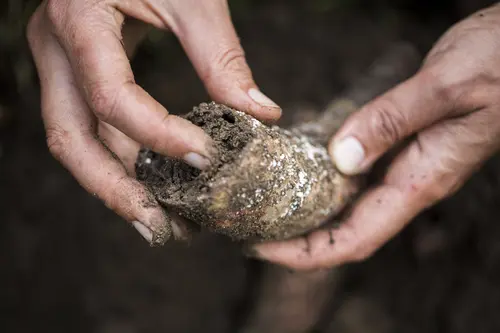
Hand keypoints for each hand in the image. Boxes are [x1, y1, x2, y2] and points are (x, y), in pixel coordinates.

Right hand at [27, 0, 280, 244]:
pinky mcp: (77, 72)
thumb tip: (261, 114)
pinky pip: (92, 127)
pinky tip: (154, 184)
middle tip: (160, 229)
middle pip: (71, 138)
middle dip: (116, 190)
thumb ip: (222, 57)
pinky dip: (124, 159)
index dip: (158, 135)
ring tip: (163, 221)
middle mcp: (57, 49)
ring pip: (77, 140)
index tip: (207, 158)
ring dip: (120, 184)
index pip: (110, 96)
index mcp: (79, 21)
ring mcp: (61, 63)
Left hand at [251, 4, 499, 269]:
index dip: (307, 253)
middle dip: (297, 238)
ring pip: (349, 204)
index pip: (356, 238)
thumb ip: (392, 122)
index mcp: (421, 179)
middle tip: (249, 227)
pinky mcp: (402, 145)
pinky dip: (324, 177)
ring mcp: (406, 164)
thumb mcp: (446, 87)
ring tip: (263, 203)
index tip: (262, 249)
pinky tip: (299, 167)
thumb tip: (340, 159)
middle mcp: (410, 181)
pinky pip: (357, 174)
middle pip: (345, 229)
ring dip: (307, 210)